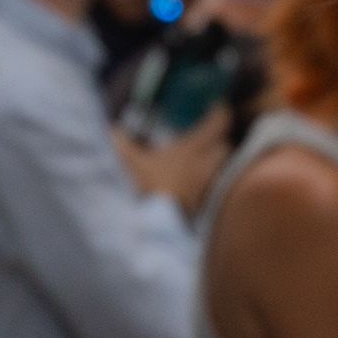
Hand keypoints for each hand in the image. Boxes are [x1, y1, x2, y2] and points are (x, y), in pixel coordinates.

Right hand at [120, 114, 235, 213]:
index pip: (218, 125)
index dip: (220, 113)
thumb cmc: (141, 192)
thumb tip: (113, 130)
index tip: (216, 106)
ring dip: (217, 163)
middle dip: (220, 139)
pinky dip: (209, 183)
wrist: (150, 231)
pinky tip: (194, 185)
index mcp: (190, 151)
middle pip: (225, 147)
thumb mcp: (125, 163)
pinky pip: (214, 190)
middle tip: (209, 135)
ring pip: (222, 170)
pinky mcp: (204, 210)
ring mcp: (207, 191)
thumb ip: (119, 143)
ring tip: (203, 160)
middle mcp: (205, 169)